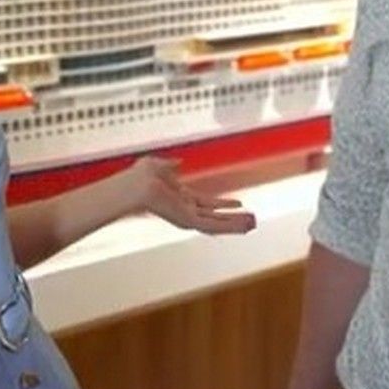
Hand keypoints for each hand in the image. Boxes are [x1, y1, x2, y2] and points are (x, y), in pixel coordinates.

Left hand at [123, 156, 255, 234]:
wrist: (135, 185)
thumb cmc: (140, 176)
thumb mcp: (158, 165)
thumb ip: (170, 165)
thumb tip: (178, 162)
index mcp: (180, 198)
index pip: (207, 203)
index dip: (224, 204)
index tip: (238, 204)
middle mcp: (186, 210)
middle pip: (216, 216)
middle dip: (234, 219)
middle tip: (252, 220)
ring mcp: (188, 217)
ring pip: (218, 224)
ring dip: (236, 224)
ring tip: (253, 225)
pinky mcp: (189, 222)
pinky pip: (214, 226)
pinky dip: (230, 226)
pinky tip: (243, 226)